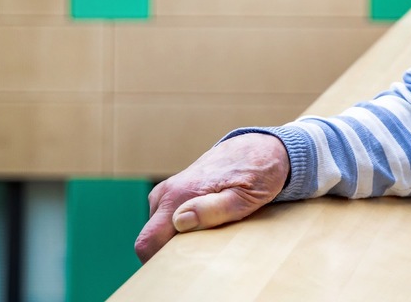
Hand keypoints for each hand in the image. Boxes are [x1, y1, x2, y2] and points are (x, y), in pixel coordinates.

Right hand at [134, 132, 289, 262]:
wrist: (262, 147)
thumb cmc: (258, 172)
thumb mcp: (245, 196)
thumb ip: (214, 209)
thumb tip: (181, 221)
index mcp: (180, 194)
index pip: (149, 241)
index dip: (160, 260)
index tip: (185, 263)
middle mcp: (168, 191)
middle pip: (151, 237)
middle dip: (170, 248)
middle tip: (205, 246)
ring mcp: (170, 189)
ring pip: (160, 227)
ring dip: (178, 236)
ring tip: (211, 230)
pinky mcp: (176, 190)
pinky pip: (168, 217)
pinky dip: (182, 225)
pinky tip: (206, 221)